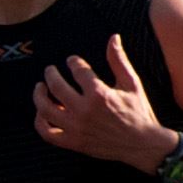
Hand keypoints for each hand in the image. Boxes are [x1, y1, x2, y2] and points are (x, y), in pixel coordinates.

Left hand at [32, 37, 172, 169]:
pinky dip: (40, 121)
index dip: (73, 62)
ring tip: (40, 87)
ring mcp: (76, 128)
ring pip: (46, 109)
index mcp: (99, 94)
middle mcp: (85, 111)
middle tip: (50, 70)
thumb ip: (119, 60)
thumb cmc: (139, 112)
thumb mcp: (131, 84)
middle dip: (51, 74)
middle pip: (56, 86)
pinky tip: (41, 112)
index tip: (72, 60)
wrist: (143, 145)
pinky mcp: (73, 142)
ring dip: (39, 95)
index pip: (78, 71)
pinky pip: (47, 132)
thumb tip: (113, 38)